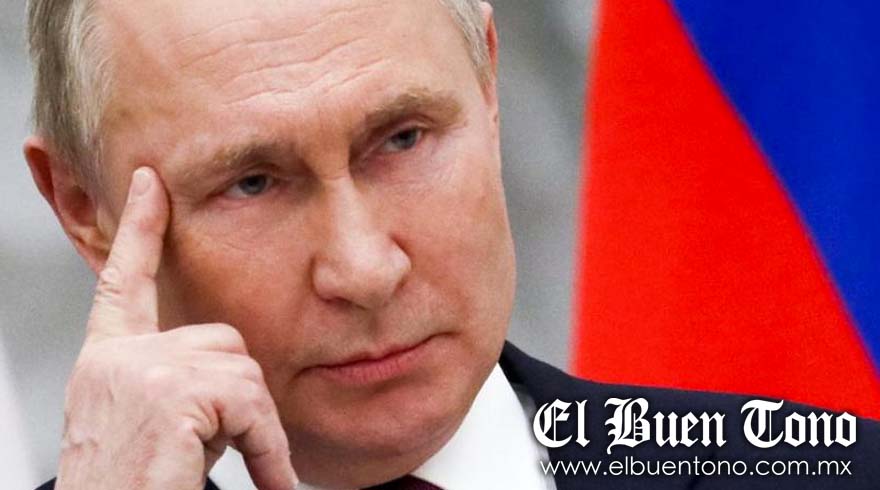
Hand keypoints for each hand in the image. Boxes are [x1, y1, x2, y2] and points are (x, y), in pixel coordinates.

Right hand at [55, 167, 296, 489]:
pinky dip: (269, 445)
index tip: (151, 184)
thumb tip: (232, 371)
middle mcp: (117, 357)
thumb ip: (177, 381)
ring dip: (256, 426)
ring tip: (237, 465)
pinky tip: (266, 476)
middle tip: (223, 445)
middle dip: (240, 395)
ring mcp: (140, 371)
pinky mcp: (171, 392)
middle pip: (223, 338)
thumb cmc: (132, 485)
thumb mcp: (149, 423)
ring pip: (244, 370)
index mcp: (108, 359)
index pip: (122, 280)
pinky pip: (250, 403)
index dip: (139, 229)